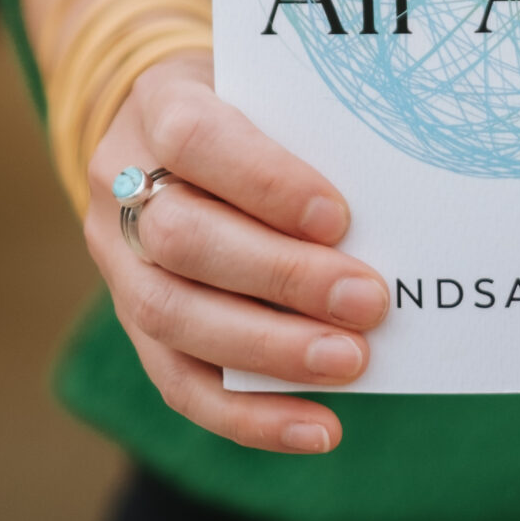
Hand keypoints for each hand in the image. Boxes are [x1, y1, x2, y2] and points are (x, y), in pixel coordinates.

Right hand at [83, 52, 387, 454]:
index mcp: (159, 108)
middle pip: (181, 239)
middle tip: (368, 301)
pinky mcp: (134, 323)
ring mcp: (119, 261)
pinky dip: (251, 416)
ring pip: (172, 316)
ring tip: (350, 362)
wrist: (163, 129)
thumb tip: (400, 207)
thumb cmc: (249, 109)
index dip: (263, 182)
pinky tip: (317, 429)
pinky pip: (180, 382)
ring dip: (268, 350)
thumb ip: (314, 134)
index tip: (337, 217)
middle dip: (281, 278)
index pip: (195, 140)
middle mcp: (121, 186)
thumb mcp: (270, 92)